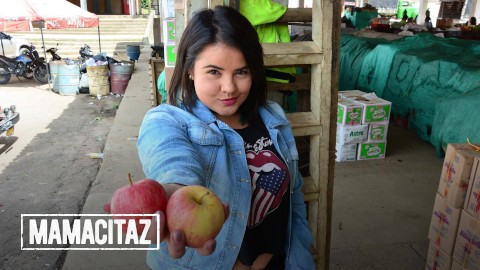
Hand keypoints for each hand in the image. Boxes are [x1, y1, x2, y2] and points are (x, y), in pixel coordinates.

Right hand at [103, 202, 229, 258]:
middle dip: (178, 246)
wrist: (177, 189)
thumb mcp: (141, 195)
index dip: (154, 229)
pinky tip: (225, 205)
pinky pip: (218, 221)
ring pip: (201, 248)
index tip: (157, 214)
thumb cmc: (156, 196)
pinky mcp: (210, 224)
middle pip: (177, 251)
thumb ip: (125, 202)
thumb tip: (105, 206)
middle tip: (178, 232)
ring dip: (206, 247)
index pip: (154, 238)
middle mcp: (177, 239)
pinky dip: (223, 214)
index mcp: (159, 234)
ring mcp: (195, 235)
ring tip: (210, 240)